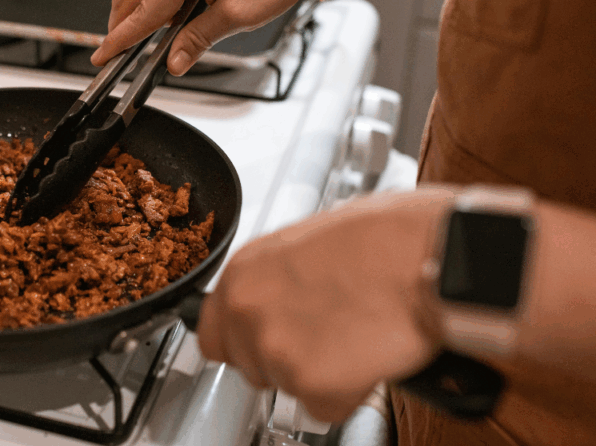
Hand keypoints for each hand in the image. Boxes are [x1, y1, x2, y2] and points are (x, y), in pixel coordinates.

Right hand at [91, 0, 319, 75]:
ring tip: (143, 36)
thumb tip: (173, 62)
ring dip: (139, 7)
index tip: (103, 56)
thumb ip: (196, 40)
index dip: (121, 38)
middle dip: (121, 23)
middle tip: (115, 51)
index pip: (144, 10)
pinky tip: (167, 11)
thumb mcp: (236, 17)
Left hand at [197, 189, 453, 421]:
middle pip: (251, 366)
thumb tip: (284, 294)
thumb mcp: (311, 240)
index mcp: (244, 271)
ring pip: (288, 387)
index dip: (244, 341)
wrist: (431, 254)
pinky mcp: (313, 384)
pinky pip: (324, 407)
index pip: (212, 333)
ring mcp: (277, 350)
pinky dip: (349, 393)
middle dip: (287, 359)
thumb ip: (281, 277)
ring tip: (356, 336)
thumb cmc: (387, 237)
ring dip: (320, 375)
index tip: (264, 342)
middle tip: (329, 334)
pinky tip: (368, 357)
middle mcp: (249, 310)